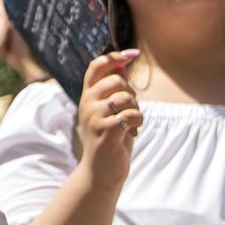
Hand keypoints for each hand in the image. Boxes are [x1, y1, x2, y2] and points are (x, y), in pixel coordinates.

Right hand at [72, 50, 142, 187]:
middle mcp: (87, 103)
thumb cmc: (110, 139)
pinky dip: (138, 122)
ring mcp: (94, 117)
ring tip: (131, 123)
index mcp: (87, 96)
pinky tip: (133, 131)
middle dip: (131, 94)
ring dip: (136, 110)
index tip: (133, 54)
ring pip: (126, 98)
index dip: (115, 57)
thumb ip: (115, 89)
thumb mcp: (111, 111)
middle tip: (131, 110)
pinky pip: (131, 114)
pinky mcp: (105, 130)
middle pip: (117, 81)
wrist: (101, 171)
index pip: (96, 66)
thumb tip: (122, 65)